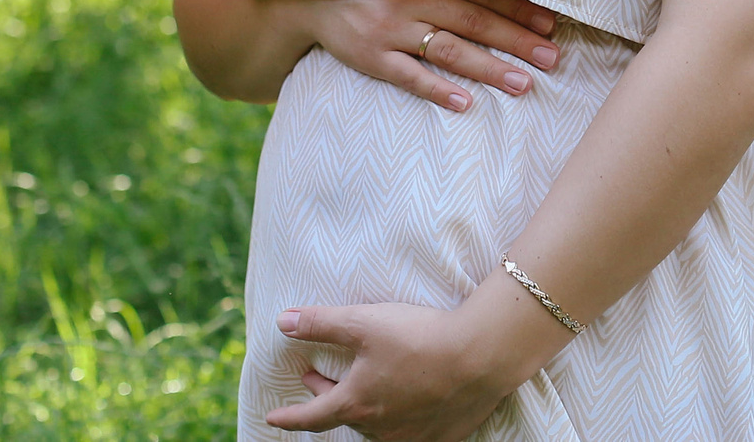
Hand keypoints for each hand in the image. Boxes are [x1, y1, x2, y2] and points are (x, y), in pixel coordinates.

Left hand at [265, 300, 540, 439]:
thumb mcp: (363, 323)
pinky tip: (407, 400)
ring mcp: (410, 436)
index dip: (288, 416)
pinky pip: (409, 431)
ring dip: (362, 407)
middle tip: (316, 380)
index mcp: (356, 403)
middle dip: (325, 399)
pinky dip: (398, 415)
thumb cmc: (419, 338)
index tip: (271, 418)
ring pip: (375, 426)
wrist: (481, 357)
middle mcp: (379, 428)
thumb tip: (283, 322)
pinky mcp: (439, 436)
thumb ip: (322, 323)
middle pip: (344, 416)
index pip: (311, 417)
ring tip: (363, 387)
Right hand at [304, 0, 562, 112]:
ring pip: (449, 49)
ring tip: (524, 83)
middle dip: (517, 39)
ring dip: (490, 66)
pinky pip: (409, 76)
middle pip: (473, 19)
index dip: (519, 6)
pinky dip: (437, 89)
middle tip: (552, 58)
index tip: (552, 23)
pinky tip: (465, 102)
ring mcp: (388, 26)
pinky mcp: (369, 55)